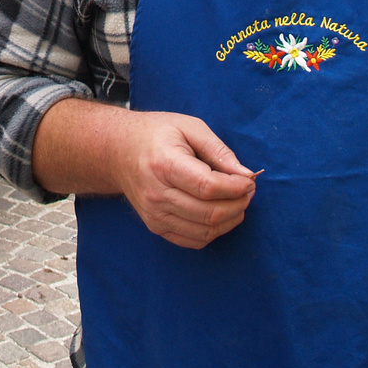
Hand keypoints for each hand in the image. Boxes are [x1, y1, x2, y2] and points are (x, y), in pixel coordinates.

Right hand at [112, 112, 257, 248]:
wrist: (117, 151)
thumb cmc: (156, 134)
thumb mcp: (189, 127)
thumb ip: (219, 150)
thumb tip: (246, 175)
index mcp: (163, 164)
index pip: (208, 187)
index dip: (236, 188)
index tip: (249, 181)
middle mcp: (156, 193)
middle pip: (209, 212)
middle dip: (238, 204)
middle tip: (248, 191)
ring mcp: (154, 214)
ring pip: (205, 230)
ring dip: (230, 219)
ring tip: (238, 201)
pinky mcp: (155, 226)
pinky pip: (194, 240)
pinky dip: (214, 231)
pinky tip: (220, 214)